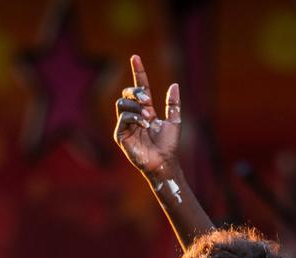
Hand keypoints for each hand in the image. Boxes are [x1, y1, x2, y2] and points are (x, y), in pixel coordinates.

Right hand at [113, 54, 180, 175]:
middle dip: (136, 92)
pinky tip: (144, 125)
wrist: (164, 161)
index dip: (138, 72)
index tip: (135, 57)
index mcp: (146, 110)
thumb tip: (175, 85)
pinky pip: (123, 118)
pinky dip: (134, 118)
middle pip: (127, 93)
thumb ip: (173, 104)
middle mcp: (134, 115)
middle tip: (147, 100)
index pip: (140, 87)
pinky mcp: (120, 134)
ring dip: (136, 108)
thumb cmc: (168, 145)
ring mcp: (125, 124)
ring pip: (122, 103)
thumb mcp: (174, 121)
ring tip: (148, 118)